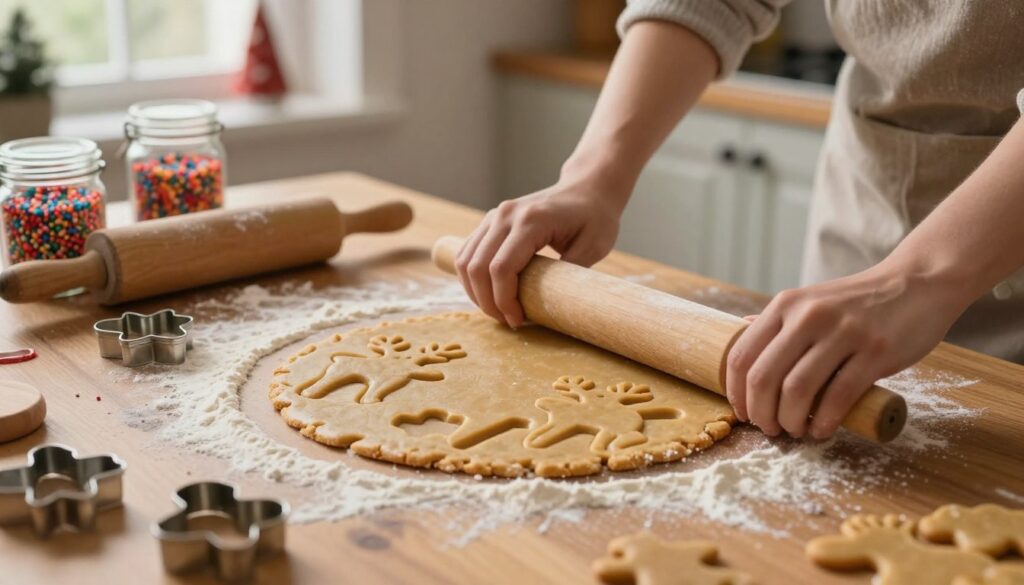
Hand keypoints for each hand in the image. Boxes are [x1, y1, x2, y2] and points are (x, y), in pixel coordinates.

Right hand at [455, 177, 626, 327]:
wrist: (586, 189)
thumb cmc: (595, 217)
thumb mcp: (594, 247)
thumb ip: (570, 274)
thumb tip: (550, 306)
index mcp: (531, 220)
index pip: (501, 268)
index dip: (503, 300)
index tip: (519, 320)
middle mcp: (506, 215)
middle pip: (477, 267)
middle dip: (487, 302)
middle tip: (508, 321)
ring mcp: (494, 216)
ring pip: (466, 260)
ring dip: (475, 292)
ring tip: (498, 310)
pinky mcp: (490, 221)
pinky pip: (468, 252)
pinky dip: (472, 278)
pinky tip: (489, 294)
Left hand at [726, 259, 970, 439]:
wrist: (918, 283)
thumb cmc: (859, 302)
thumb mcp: (811, 300)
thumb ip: (779, 320)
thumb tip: (739, 332)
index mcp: (786, 305)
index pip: (741, 356)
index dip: (736, 394)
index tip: (744, 413)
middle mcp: (809, 315)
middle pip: (763, 378)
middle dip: (760, 414)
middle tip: (769, 429)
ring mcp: (843, 332)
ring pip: (797, 391)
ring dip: (791, 421)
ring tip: (796, 430)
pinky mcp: (876, 351)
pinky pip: (838, 397)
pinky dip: (824, 422)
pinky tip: (823, 429)